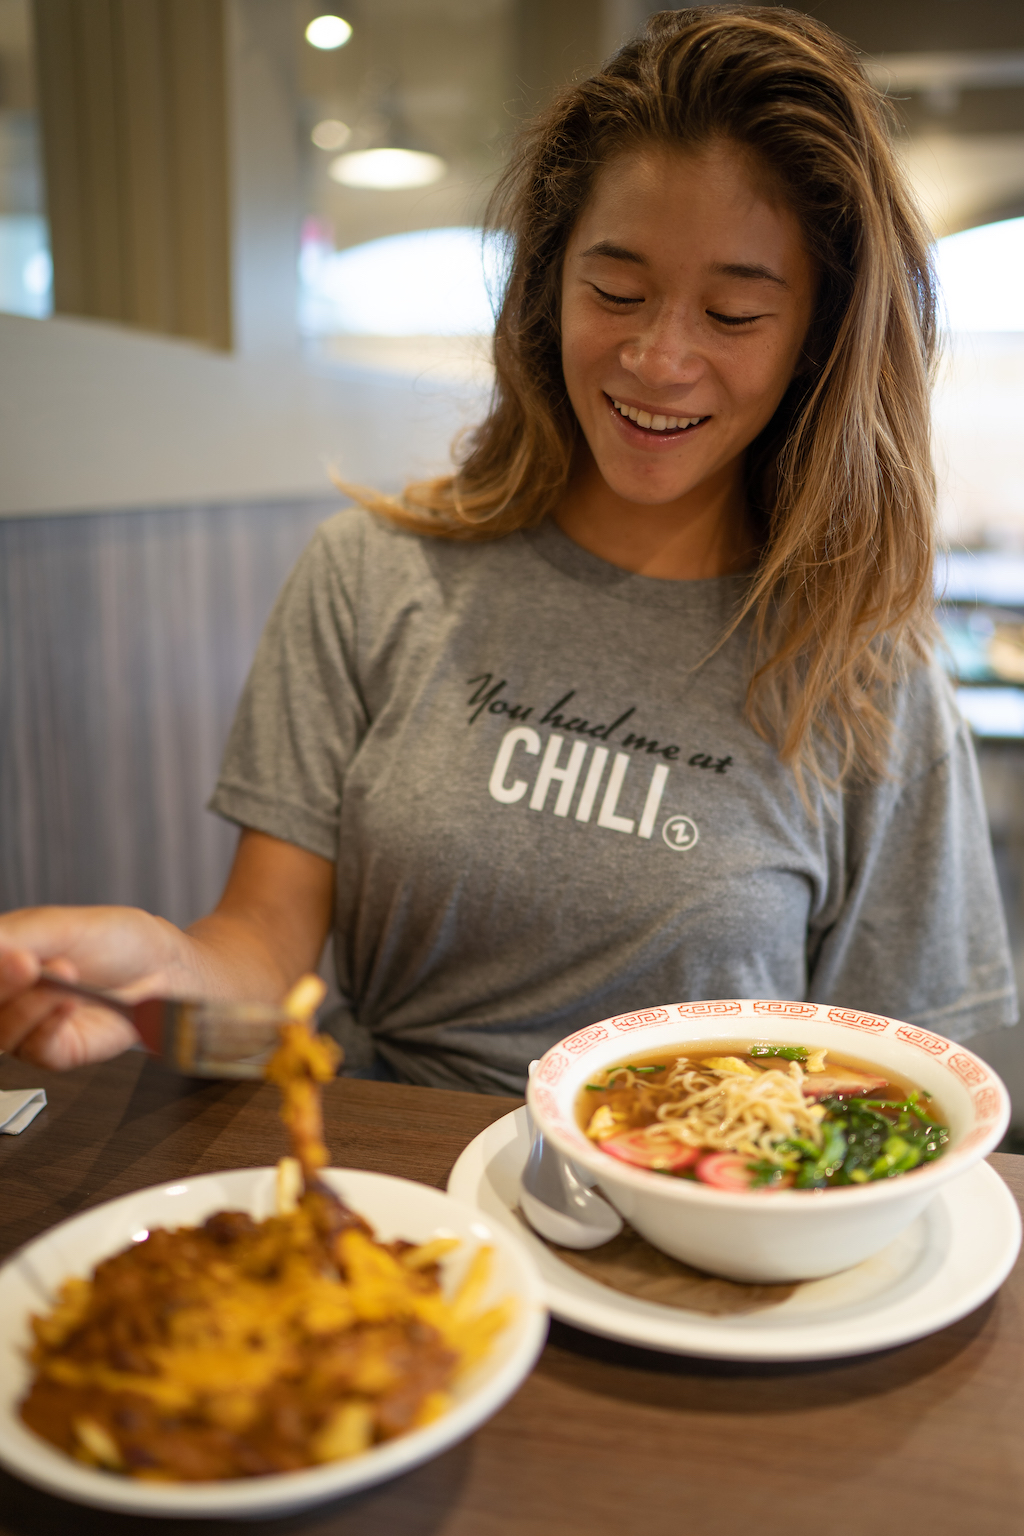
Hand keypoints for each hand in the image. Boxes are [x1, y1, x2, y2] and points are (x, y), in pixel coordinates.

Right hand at [0, 906, 184, 1068]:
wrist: (167, 967)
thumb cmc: (120, 942)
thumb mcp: (64, 925)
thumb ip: (18, 935)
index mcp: (5, 957)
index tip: (9, 954)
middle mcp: (12, 994)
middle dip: (2, 981)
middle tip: (25, 962)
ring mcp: (30, 1025)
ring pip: (2, 1031)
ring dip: (30, 1002)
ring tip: (64, 972)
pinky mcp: (55, 1051)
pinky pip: (36, 1049)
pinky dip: (49, 1024)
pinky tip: (68, 1003)